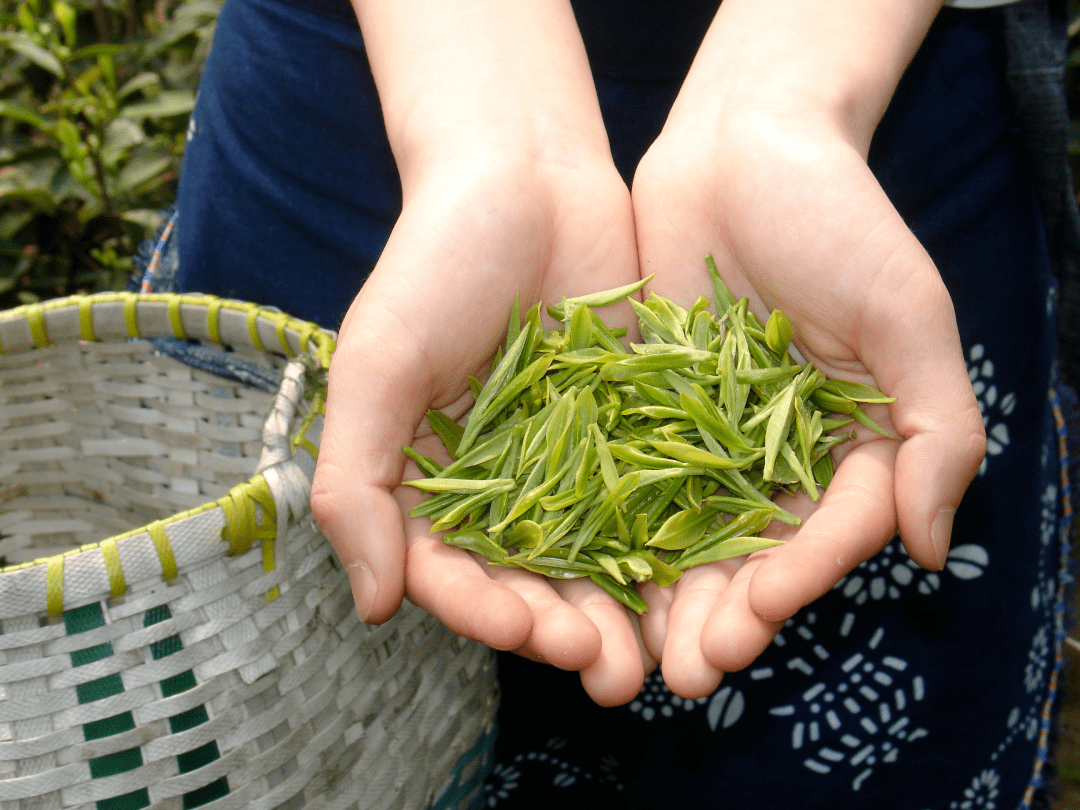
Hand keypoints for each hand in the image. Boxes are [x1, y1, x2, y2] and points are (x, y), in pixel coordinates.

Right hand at [311, 0, 652, 704]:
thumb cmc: (433, 261)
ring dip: (622, 614)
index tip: (524, 628)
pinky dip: (672, 545)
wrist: (525, 175)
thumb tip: (374, 606)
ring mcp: (571, 461)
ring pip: (597, 557)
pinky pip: (653, 498)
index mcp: (429, 480)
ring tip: (656, 659)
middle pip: (529, 581)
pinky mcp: (632, 430)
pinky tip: (700, 583)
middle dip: (563, 631)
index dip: (483, 611)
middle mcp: (500, 484)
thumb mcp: (376, 365)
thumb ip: (357, 484)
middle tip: (605, 669)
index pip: (450, 571)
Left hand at [628, 0, 983, 698]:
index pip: (832, 531)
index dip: (801, 577)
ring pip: (688, 532)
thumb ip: (935, 430)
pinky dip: (611, 530)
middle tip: (688, 672)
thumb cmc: (840, 216)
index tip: (761, 609)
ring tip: (634, 655)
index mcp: (857, 440)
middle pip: (756, 551)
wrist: (743, 143)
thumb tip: (927, 547)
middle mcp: (782, 450)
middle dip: (724, 614)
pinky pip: (630, 479)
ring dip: (664, 597)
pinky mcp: (648, 408)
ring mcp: (711, 433)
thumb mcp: (908, 313)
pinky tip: (583, 576)